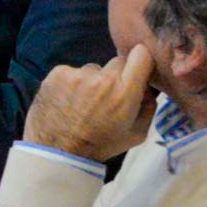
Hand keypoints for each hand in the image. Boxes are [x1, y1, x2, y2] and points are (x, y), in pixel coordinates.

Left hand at [24, 43, 158, 161]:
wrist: (58, 151)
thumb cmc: (100, 145)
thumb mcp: (137, 133)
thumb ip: (149, 105)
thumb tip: (147, 85)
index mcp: (125, 92)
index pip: (142, 55)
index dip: (141, 62)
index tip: (137, 70)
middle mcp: (102, 79)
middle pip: (118, 61)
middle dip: (117, 76)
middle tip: (107, 96)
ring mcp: (77, 74)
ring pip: (93, 69)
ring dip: (92, 81)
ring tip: (83, 102)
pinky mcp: (57, 73)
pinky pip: (72, 72)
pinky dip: (72, 82)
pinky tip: (68, 100)